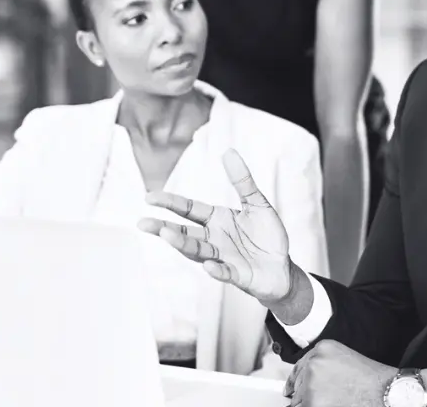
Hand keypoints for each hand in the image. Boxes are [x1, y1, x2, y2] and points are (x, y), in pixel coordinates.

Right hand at [138, 149, 296, 303]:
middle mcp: (214, 239)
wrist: (282, 268)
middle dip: (164, 228)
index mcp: (217, 220)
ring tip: (166, 235)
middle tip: (143, 223)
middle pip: (185, 232)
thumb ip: (242, 181)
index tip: (148, 197)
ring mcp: (223, 258)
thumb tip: (228, 151)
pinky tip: (209, 265)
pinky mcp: (238, 275)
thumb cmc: (266, 236)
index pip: (188, 209)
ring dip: (183, 244)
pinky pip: (225, 273)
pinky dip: (217, 270)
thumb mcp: (257, 203)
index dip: (170, 202)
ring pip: (199, 251)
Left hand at [285, 340, 396, 406]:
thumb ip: (322, 366)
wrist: (386, 393)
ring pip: (298, 402)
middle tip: (329, 398)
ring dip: (310, 404)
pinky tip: (333, 405)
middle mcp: (313, 363)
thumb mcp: (345, 360)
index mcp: (322, 349)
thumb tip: (295, 387)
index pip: (298, 368)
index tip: (290, 390)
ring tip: (336, 402)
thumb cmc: (372, 380)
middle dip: (305, 395)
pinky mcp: (312, 403)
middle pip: (296, 386)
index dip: (295, 382)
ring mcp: (310, 384)